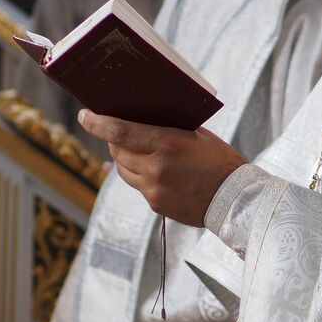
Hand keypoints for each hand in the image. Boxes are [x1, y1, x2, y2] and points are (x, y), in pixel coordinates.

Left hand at [78, 109, 247, 226]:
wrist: (237, 199)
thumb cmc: (219, 159)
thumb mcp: (195, 134)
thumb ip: (165, 128)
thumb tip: (137, 119)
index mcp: (167, 143)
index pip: (120, 132)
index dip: (97, 124)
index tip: (84, 115)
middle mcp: (156, 168)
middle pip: (118, 151)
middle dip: (112, 139)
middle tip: (112, 129)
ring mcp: (154, 190)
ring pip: (124, 170)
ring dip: (124, 158)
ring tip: (133, 148)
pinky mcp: (156, 205)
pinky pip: (138, 186)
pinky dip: (140, 175)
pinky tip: (152, 169)